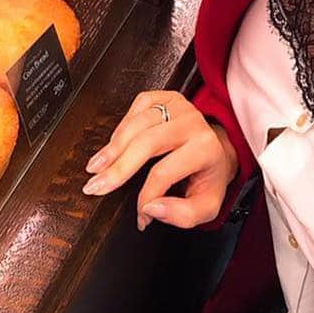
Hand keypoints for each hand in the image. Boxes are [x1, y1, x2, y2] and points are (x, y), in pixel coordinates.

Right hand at [82, 91, 238, 230]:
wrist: (217, 149)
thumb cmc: (208, 177)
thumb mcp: (207, 205)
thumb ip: (183, 215)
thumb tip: (150, 209)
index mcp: (205, 149)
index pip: (163, 173)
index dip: (145, 198)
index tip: (138, 216)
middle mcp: (192, 122)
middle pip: (146, 143)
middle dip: (117, 168)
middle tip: (95, 187)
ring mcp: (179, 105)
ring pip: (137, 124)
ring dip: (112, 148)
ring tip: (95, 167)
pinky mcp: (166, 96)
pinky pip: (137, 107)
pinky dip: (121, 127)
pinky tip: (113, 145)